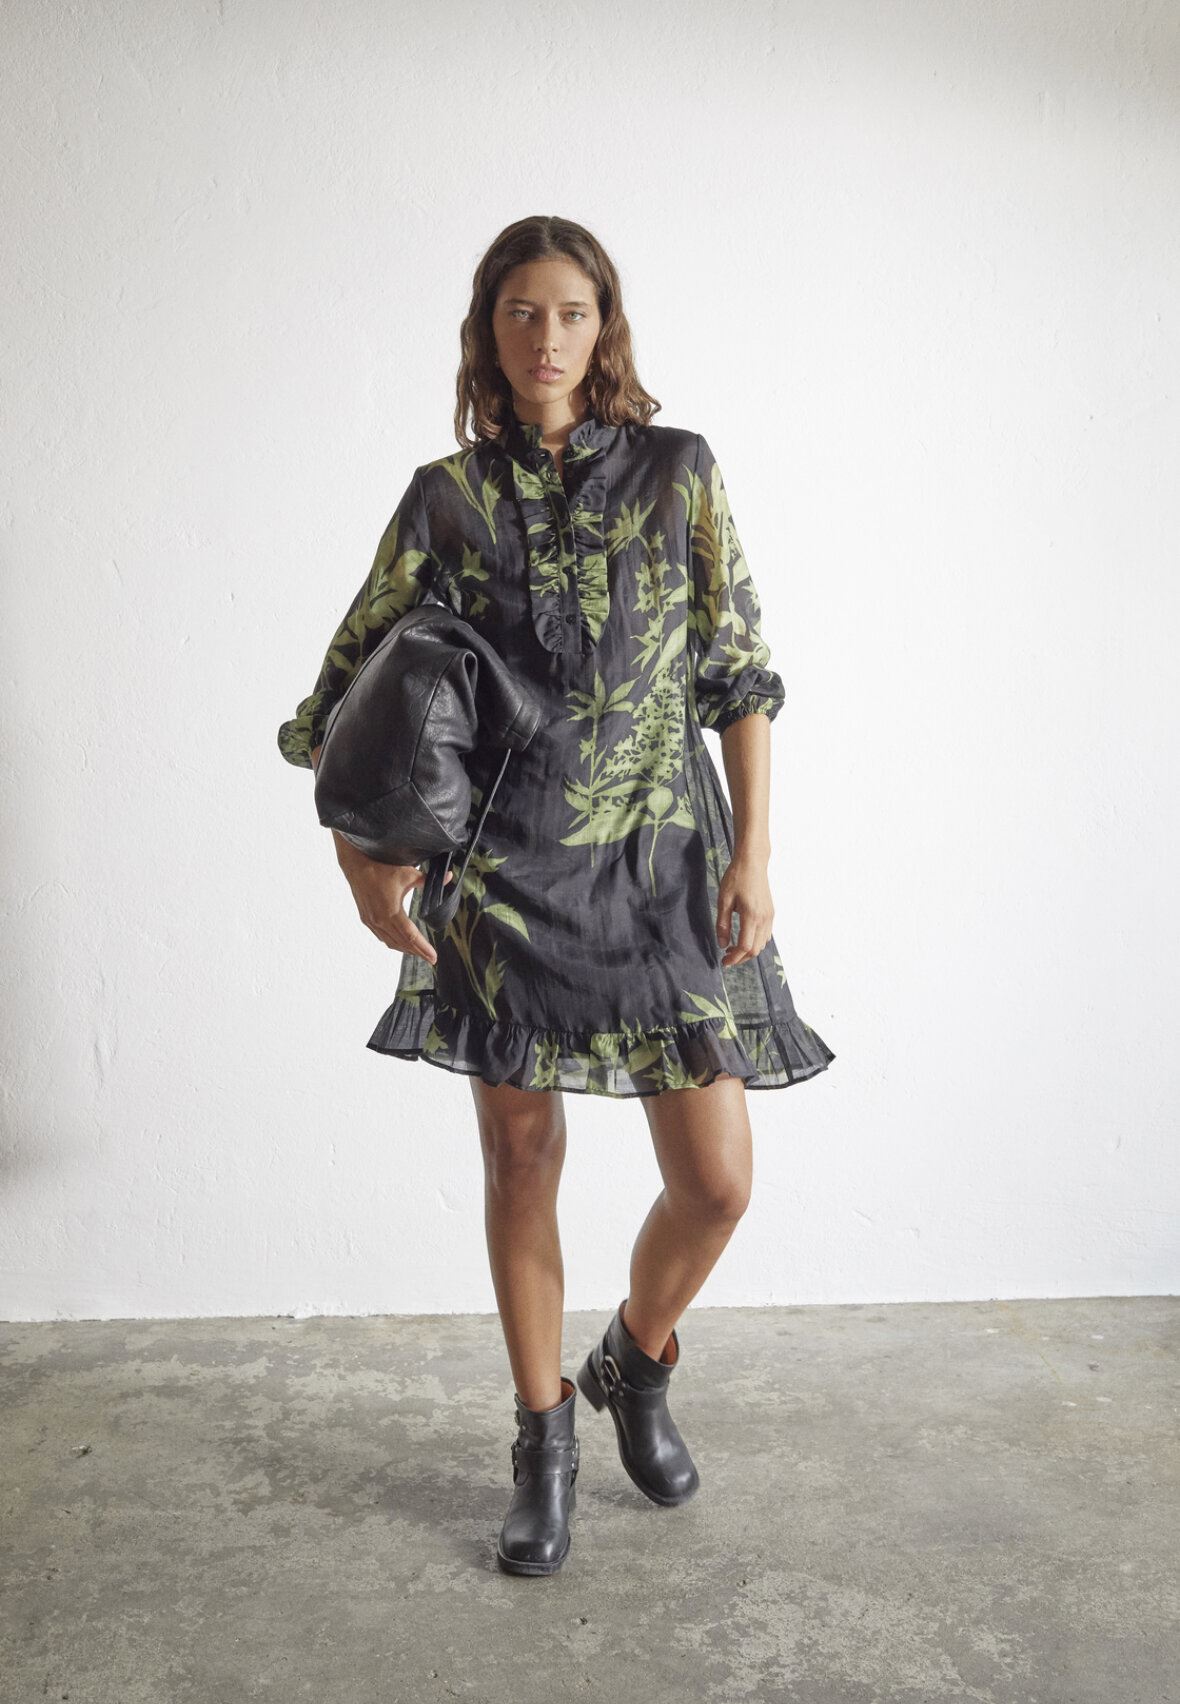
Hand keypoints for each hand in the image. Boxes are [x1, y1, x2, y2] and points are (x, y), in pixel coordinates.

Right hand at [338, 846, 453, 963]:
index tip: (433, 957)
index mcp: (391, 911)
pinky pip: (382, 937)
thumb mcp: (409, 874)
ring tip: (418, 953)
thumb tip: (450, 877)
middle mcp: (380, 920)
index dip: (423, 948)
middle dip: (417, 952)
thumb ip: (428, 881)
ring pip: (390, 942)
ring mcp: (372, 921)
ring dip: (405, 949)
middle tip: (431, 959)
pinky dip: (393, 942)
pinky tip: (400, 943)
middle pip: (402, 943)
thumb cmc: (382, 868)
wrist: (357, 865)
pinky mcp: (367, 919)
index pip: (411, 936)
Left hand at [716, 849, 773, 967]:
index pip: (745, 946)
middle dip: (740, 958)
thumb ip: (722, 924)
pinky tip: (744, 937)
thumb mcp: (723, 900)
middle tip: (726, 957)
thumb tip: (721, 944)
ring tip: (733, 948)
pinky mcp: (771, 913)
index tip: (723, 962)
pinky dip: (756, 942)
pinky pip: (766, 935)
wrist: (753, 862)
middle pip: (755, 949)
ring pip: (762, 944)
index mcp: (751, 916)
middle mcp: (764, 919)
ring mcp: (769, 916)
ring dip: (748, 950)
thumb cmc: (736, 878)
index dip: (734, 958)